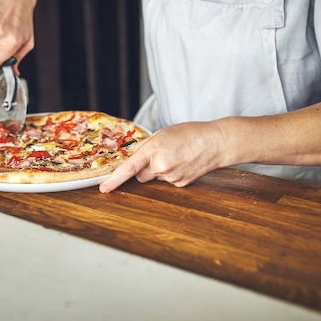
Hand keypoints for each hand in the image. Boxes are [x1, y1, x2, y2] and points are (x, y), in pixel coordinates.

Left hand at [99, 121, 227, 191]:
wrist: (217, 143)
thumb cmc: (191, 134)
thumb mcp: (164, 132)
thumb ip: (146, 145)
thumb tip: (133, 157)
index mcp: (154, 149)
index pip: (129, 168)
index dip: (114, 179)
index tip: (104, 188)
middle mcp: (162, 165)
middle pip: (140, 175)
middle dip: (144, 168)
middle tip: (161, 155)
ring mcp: (172, 177)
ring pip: (155, 178)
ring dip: (159, 170)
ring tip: (176, 157)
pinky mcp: (181, 184)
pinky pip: (167, 181)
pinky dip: (171, 174)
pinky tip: (183, 163)